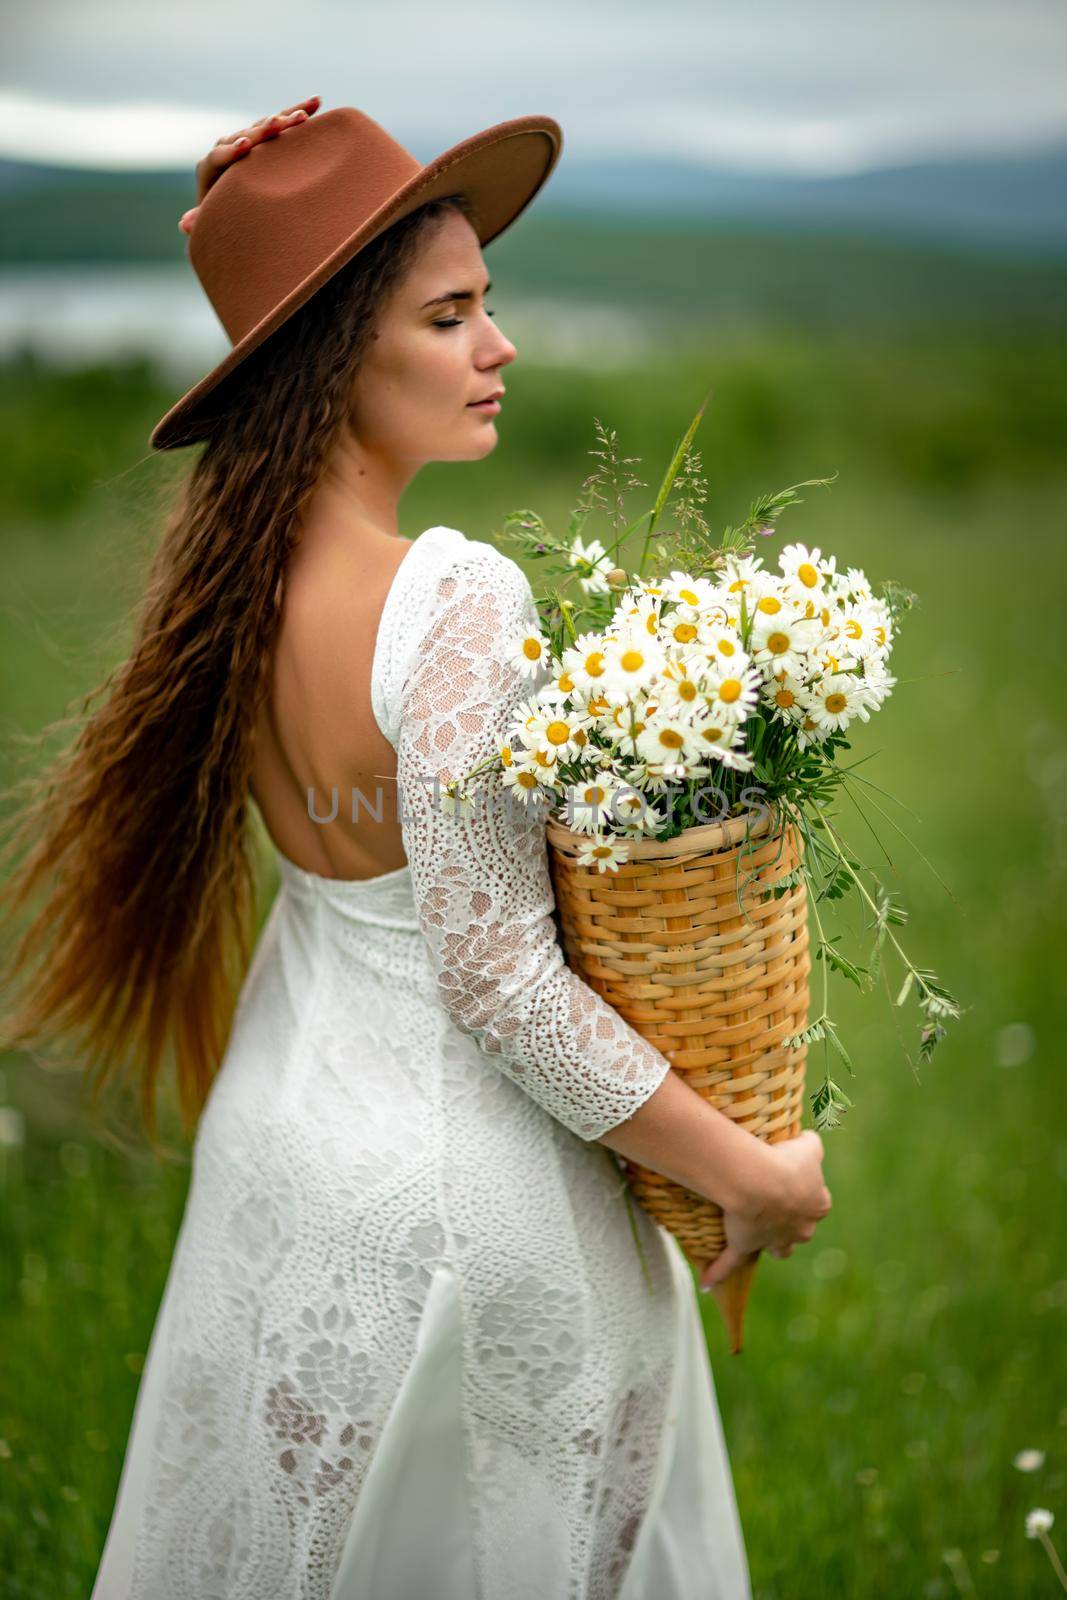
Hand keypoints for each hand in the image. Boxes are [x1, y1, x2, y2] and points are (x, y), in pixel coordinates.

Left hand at [178, 95, 321, 233]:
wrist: (236, 208)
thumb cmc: (224, 221)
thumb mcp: (214, 221)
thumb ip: (202, 220)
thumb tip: (185, 225)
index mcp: (211, 167)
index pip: (218, 157)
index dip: (230, 152)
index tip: (244, 147)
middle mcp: (228, 148)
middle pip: (245, 136)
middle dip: (262, 131)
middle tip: (278, 123)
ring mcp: (248, 141)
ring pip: (265, 126)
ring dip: (285, 119)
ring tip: (303, 116)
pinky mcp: (266, 140)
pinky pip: (282, 125)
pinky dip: (298, 113)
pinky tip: (316, 103)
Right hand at [698, 1128, 831, 1288]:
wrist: (761, 1181)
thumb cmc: (785, 1161)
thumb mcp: (808, 1146)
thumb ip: (812, 1143)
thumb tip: (810, 1139)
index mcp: (817, 1205)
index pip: (817, 1204)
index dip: (805, 1194)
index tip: (793, 1181)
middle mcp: (800, 1229)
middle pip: (798, 1231)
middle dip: (791, 1223)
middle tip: (777, 1206)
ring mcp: (774, 1240)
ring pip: (778, 1248)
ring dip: (771, 1244)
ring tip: (759, 1235)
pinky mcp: (746, 1246)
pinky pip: (731, 1262)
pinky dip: (718, 1273)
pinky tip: (706, 1284)